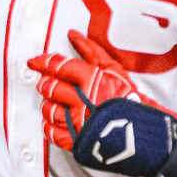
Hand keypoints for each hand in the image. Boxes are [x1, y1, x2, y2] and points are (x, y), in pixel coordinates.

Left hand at [27, 30, 166, 150]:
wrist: (142, 133)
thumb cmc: (131, 101)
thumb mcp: (115, 70)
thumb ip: (92, 52)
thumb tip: (73, 36)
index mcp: (90, 80)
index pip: (58, 66)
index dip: (43, 62)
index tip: (35, 62)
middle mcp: (80, 100)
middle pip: (50, 87)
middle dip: (47, 84)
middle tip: (48, 84)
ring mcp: (76, 121)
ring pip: (48, 110)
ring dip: (49, 105)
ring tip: (57, 104)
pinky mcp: (75, 140)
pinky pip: (52, 133)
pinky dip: (50, 126)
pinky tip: (57, 122)